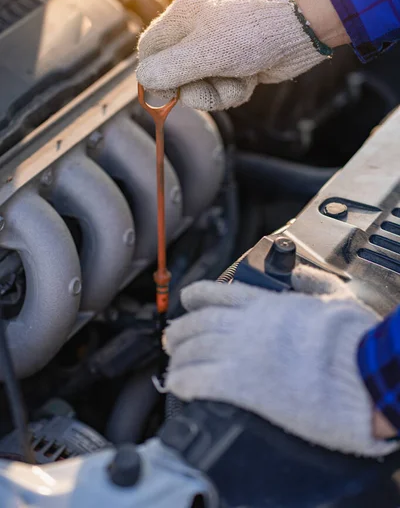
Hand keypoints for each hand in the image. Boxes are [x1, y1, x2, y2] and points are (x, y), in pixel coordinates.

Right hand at [136, 0, 327, 110]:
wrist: (302, 31)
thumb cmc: (252, 33)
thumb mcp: (203, 52)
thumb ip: (167, 69)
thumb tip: (144, 82)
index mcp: (182, 18)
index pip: (149, 50)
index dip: (154, 74)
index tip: (167, 91)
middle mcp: (196, 33)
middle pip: (174, 76)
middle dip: (194, 88)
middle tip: (211, 82)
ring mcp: (217, 51)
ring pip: (199, 88)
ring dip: (219, 92)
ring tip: (238, 77)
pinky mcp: (234, 66)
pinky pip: (221, 90)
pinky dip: (235, 91)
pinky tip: (250, 78)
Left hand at [164, 265, 398, 455]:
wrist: (364, 372)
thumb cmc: (355, 339)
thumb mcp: (335, 297)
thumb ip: (312, 282)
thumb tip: (299, 273)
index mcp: (268, 304)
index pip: (219, 293)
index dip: (196, 295)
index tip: (186, 299)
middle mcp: (248, 324)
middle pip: (198, 322)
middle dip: (180, 330)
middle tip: (171, 338)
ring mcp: (242, 352)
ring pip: (193, 349)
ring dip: (178, 358)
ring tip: (172, 365)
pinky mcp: (242, 384)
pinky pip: (199, 380)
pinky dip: (182, 382)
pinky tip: (177, 386)